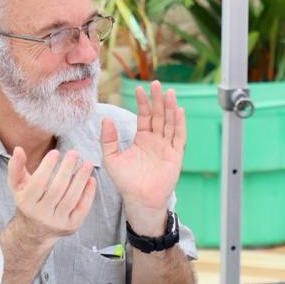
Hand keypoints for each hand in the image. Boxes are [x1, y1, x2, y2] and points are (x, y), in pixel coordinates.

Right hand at [7, 147, 96, 239]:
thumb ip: (16, 167)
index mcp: (26, 203)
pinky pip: (82, 208)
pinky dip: (88, 193)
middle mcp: (41, 215)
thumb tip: (18, 149)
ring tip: (87, 163)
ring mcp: (57, 222)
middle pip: (56, 189)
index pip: (37, 183)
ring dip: (81, 178)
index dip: (47, 167)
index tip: (55, 152)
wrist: (35, 229)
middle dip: (66, 169)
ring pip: (71, 198)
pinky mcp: (71, 226)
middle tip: (73, 153)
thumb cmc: (28, 200)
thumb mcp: (18, 185)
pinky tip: (91, 179)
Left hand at [101, 81, 186, 213]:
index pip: (144, 116)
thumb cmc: (125, 182)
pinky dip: (179, 124)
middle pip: (159, 115)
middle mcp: (155, 140)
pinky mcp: (175, 155)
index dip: (143, 103)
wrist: (139, 199)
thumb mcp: (111, 158)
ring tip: (168, 93)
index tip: (140, 89)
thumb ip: (108, 139)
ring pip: (169, 123)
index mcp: (142, 139)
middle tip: (156, 84)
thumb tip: (105, 119)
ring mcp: (166, 147)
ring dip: (169, 108)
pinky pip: (178, 137)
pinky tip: (178, 111)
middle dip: (157, 100)